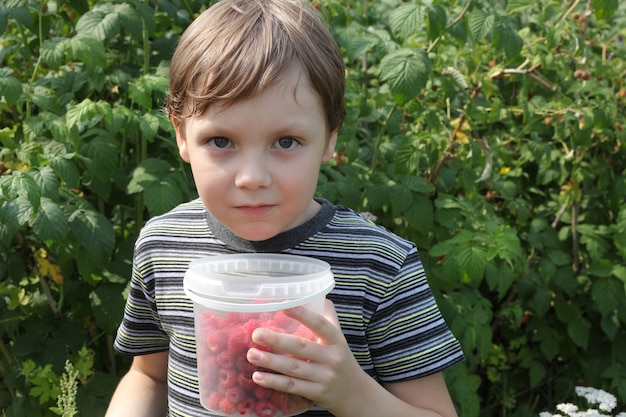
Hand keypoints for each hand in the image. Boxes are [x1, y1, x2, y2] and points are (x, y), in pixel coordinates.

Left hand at [245, 300, 365, 413]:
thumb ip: (327, 318)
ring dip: (270, 361)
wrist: (355, 394)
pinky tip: (257, 377)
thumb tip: (314, 293)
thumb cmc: (341, 359)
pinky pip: (292, 386)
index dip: (302, 314)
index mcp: (336, 340)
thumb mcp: (339, 338)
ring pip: (293, 368)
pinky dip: (274, 382)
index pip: (320, 324)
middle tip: (256, 334)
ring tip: (251, 354)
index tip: (283, 306)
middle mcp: (332, 358)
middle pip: (301, 347)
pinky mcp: (317, 393)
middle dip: (277, 340)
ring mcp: (324, 377)